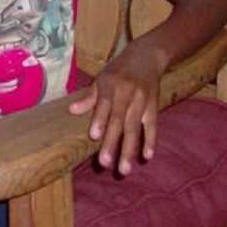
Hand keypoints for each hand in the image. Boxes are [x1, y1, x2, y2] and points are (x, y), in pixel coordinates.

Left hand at [69, 40, 166, 173]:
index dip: (100, 119)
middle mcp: (127, 93)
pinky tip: (146, 156)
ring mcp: (142, 100)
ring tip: (124, 169)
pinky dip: (150, 141)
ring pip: (135, 128)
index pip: (104, 103)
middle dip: (112, 142)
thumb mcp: (102, 78)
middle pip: (119, 121)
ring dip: (129, 149)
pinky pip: (152, 126)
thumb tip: (72, 110)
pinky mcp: (153, 106)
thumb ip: (89, 97)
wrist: (147, 56)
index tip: (94, 136)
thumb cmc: (119, 70)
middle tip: (105, 163)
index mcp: (111, 85)